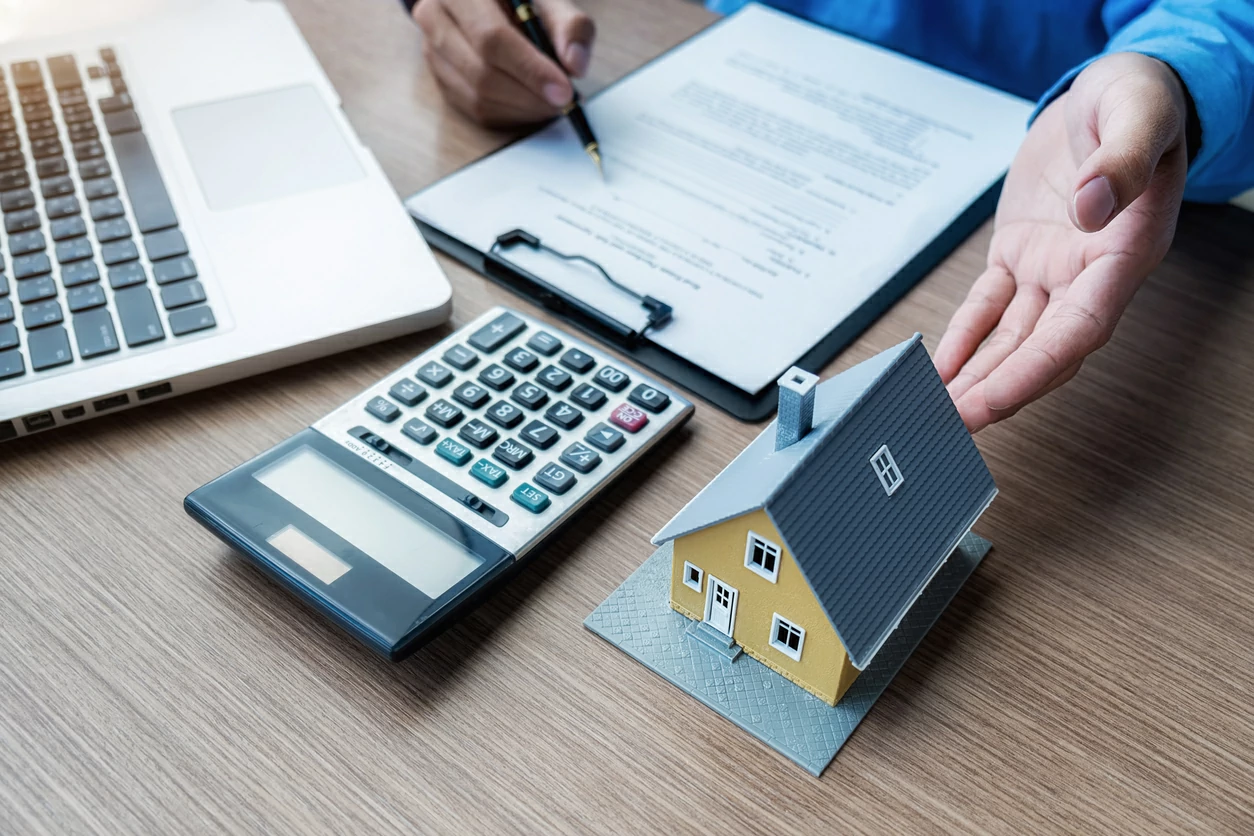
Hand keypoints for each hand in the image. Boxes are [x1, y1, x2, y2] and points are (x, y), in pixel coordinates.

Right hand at [414, 0, 594, 126]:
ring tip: (551, 102)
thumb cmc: (523, 2)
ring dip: (522, 108)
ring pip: (477, 96)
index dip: (530, 69)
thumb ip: (570, 27)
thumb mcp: (550, 3)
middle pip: (482, 72)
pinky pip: (474, 109)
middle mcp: (436, 17)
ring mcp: (432, 50)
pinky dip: (510, 114)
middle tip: (563, 101)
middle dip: (529, 94)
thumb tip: (575, 66)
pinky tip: (531, 104)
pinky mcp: (440, 77)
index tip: (563, 91)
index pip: (492, 38)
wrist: (492, 4)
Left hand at [934, 52, 1189, 431]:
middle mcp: (1089, 273)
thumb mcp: (1138, 114)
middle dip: (998, 390)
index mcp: (1126, 252)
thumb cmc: (1140, 100)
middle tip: (952, 424)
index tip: (996, 401)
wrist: (1117, 91)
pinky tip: (940, 367)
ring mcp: (1053, 268)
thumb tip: (1093, 206)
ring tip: (937, 409)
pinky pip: (989, 306)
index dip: (1036, 369)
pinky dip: (964, 336)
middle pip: (1042, 349)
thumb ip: (1121, 161)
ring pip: (1012, 338)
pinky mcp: (1021, 254)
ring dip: (977, 375)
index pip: (1080, 329)